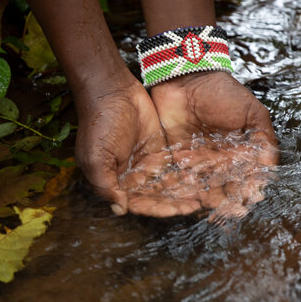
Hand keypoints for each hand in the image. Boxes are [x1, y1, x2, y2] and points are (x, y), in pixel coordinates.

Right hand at [75, 73, 200, 216]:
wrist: (112, 90)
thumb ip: (106, 186)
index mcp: (115, 182)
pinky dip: (185, 172)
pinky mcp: (159, 148)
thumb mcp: (96, 158)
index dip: (158, 209)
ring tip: (204, 193)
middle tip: (197, 204)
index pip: (139, 203)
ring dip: (183, 190)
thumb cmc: (99, 124)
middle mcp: (132, 175)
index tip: (177, 210)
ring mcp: (146, 161)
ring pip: (167, 183)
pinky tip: (201, 176)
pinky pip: (173, 165)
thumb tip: (120, 209)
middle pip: (157, 196)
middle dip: (175, 202)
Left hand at [150, 71, 278, 219]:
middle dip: (230, 199)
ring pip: (205, 186)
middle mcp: (220, 159)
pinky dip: (185, 190)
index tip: (252, 198)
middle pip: (226, 185)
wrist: (185, 78)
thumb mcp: (251, 112)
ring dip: (209, 198)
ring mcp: (198, 160)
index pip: (247, 175)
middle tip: (232, 210)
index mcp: (239, 150)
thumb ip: (263, 138)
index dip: (250, 188)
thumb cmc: (222, 92)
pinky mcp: (176, 159)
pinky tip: (190, 198)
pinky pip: (181, 179)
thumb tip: (271, 166)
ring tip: (213, 209)